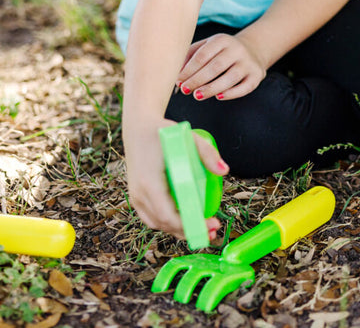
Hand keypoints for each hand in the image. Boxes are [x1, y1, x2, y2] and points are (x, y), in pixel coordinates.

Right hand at [124, 118, 227, 239]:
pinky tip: (186, 220)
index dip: (191, 225)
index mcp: (149, 182)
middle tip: (213, 230)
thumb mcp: (187, 137)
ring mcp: (135, 197)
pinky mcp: (136, 197)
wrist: (138, 127)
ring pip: (157, 224)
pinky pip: (152, 217)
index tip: (212, 224)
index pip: (169, 215)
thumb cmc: (162, 132)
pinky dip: (169, 223)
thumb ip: (207, 153)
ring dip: (179, 230)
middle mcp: (139, 194)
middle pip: (165, 224)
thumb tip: (224, 171)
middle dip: (190, 232)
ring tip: (203, 228)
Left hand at [177, 32, 266, 100]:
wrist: (253, 49)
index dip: (189, 69)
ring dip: (212, 88)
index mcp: (221, 40)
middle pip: (216, 67)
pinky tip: (218, 97)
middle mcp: (237, 49)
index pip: (203, 55)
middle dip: (198, 80)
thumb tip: (176, 76)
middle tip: (185, 90)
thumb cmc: (221, 51)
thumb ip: (190, 57)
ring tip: (197, 95)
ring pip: (230, 78)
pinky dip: (231, 94)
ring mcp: (248, 62)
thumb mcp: (206, 47)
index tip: (179, 80)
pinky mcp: (257, 75)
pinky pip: (244, 87)